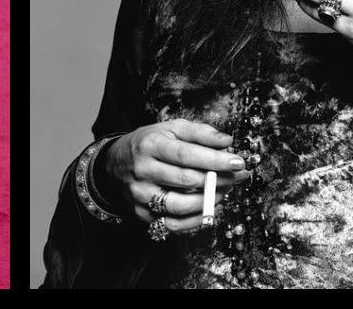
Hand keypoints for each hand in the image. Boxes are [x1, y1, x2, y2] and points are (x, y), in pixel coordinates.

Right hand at [102, 119, 248, 231]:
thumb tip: (227, 142)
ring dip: (209, 201)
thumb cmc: (149, 143)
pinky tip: (209, 207)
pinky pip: (174, 223)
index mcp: (150, 145)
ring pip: (181, 206)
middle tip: (237, 177)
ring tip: (224, 191)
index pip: (187, 155)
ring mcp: (140, 195)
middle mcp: (142, 170)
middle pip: (187, 180)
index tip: (238, 163)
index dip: (215, 160)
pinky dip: (196, 219)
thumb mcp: (170, 128)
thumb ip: (200, 132)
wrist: (115, 164)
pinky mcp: (141, 214)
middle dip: (218, 180)